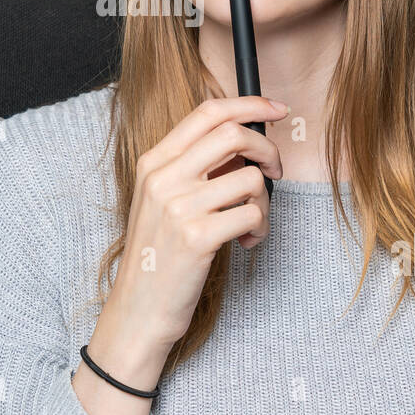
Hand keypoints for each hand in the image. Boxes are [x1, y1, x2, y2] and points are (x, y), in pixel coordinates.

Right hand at [109, 95, 286, 349]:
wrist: (138, 309)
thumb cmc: (159, 255)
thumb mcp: (163, 200)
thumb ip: (194, 167)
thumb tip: (244, 143)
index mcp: (154, 162)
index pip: (207, 112)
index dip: (249, 104)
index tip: (276, 109)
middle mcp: (163, 178)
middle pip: (233, 134)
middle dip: (267, 149)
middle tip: (276, 171)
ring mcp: (178, 207)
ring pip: (251, 179)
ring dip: (264, 203)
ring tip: (250, 225)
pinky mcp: (198, 238)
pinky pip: (253, 215)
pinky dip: (260, 229)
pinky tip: (245, 244)